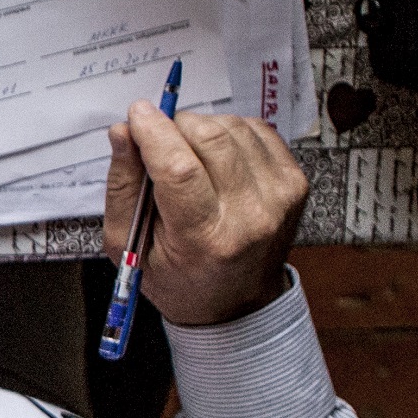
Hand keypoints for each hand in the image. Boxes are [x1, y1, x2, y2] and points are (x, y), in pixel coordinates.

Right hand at [102, 102, 307, 325]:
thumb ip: (122, 186)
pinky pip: (257, 130)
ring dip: (201, 129)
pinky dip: (230, 131)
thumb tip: (123, 133)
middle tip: (159, 140)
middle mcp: (250, 217)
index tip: (137, 115)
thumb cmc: (180, 278)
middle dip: (175, 125)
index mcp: (206, 240)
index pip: (179, 169)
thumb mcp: (130, 246)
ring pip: (232, 127)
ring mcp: (279, 197)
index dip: (154, 132)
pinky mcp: (294, 183)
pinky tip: (217, 156)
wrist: (238, 302)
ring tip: (190, 157)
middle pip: (209, 138)